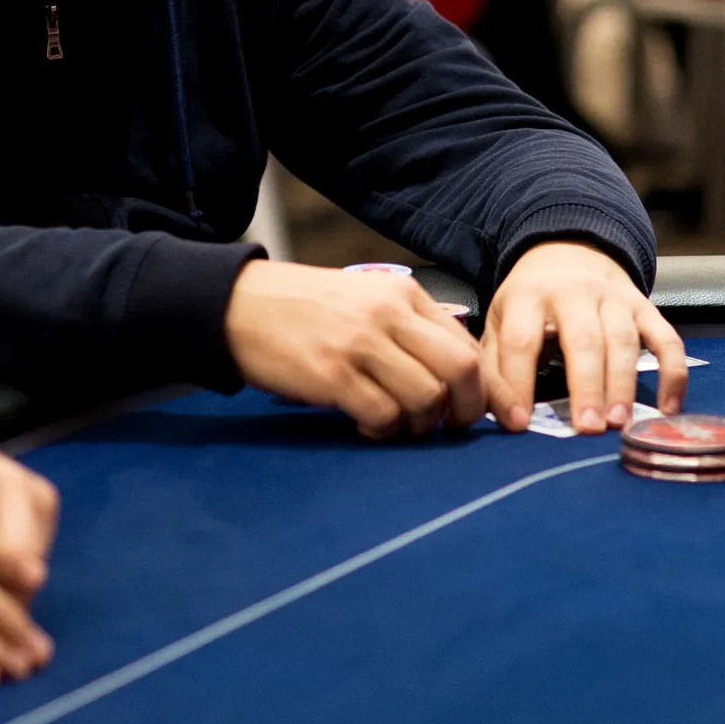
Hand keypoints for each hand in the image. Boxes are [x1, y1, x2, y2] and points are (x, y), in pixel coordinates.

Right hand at [224, 260, 485, 437]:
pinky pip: (382, 414)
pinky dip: (383, 430)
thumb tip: (453, 376)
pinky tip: (366, 425)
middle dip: (464, 410)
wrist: (240, 304)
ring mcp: (360, 343)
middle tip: (447, 428)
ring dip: (418, 424)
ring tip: (395, 424)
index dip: (483, 388)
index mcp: (402, 293)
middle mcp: (388, 313)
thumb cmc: (304, 308)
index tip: (484, 414)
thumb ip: (408, 327)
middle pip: (460, 370)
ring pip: (425, 397)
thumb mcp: (365, 298)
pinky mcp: (331, 373)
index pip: (466, 344)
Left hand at [482, 242, 686, 433]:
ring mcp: (614, 298)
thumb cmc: (530, 300)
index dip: (519, 382)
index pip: (521, 340)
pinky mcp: (645, 307)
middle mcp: (574, 293)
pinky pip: (667, 339)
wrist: (569, 251)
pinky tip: (668, 408)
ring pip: (624, 341)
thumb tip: (504, 418)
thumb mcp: (499, 320)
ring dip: (623, 384)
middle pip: (583, 340)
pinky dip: (672, 373)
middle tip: (587, 428)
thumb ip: (495, 366)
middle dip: (586, 386)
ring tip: (618, 423)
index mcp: (528, 295)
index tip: (520, 423)